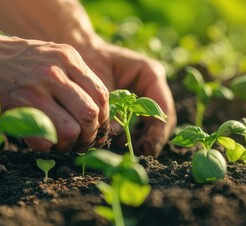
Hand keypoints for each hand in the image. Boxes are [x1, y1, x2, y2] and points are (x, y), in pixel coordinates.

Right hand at [0, 35, 108, 151]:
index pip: (102, 95)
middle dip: (91, 134)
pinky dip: (46, 145)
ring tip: (62, 142)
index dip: (104, 118)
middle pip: (91, 115)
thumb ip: (76, 76)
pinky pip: (45, 139)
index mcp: (69, 58)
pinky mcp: (18, 108)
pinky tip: (41, 138)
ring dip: (70, 143)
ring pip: (72, 130)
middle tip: (83, 140)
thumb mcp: (53, 55)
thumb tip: (98, 110)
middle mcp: (56, 72)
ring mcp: (36, 90)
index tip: (98, 127)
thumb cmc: (18, 59)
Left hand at [80, 41, 176, 156]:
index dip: (158, 130)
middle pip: (163, 117)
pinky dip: (137, 134)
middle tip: (143, 154)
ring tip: (134, 151)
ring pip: (155, 122)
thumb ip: (110, 106)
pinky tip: (124, 143)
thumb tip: (116, 131)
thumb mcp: (99, 82)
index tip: (148, 147)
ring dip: (147, 138)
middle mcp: (154, 84)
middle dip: (155, 137)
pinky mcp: (139, 102)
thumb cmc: (90, 61)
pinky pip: (144, 122)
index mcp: (150, 73)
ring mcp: (148, 93)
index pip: (162, 107)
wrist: (82, 51)